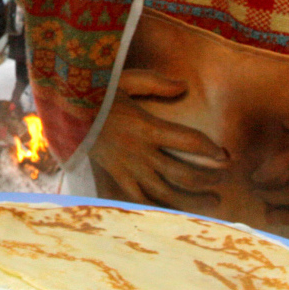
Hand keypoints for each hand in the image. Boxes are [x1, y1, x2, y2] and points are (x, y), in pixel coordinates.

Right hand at [90, 76, 228, 209]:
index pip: (189, 141)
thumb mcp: (125, 80)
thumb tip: (185, 86)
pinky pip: (140, 199)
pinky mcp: (116, 176)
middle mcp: (140, 152)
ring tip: (213, 201)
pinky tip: (177, 209)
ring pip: (166, 193)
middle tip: (224, 179)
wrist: (62, 110)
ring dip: (193, 199)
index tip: (226, 155)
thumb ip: (156, 83)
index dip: (211, 150)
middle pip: (183, 174)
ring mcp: (127, 167)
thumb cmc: (95, 91)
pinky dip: (160, 207)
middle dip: (208, 178)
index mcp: (146, 127)